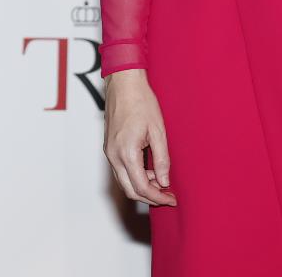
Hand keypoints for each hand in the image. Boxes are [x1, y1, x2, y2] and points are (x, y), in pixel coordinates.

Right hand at [103, 68, 176, 206]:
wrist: (123, 83)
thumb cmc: (141, 101)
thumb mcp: (158, 131)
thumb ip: (162, 160)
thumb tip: (164, 182)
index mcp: (127, 152)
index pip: (142, 188)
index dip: (159, 197)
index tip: (172, 198)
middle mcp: (114, 155)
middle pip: (130, 190)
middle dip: (149, 197)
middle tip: (167, 195)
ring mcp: (109, 151)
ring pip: (123, 182)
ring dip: (141, 186)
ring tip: (160, 180)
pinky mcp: (109, 146)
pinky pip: (120, 170)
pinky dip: (134, 175)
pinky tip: (148, 168)